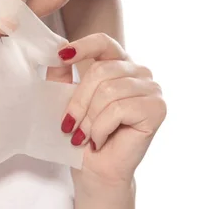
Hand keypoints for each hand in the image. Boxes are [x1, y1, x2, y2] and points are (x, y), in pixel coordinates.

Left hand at [56, 33, 166, 189]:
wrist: (95, 169)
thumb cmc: (82, 132)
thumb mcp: (66, 95)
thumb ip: (62, 71)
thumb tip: (54, 49)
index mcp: (118, 63)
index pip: (103, 42)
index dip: (83, 46)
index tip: (62, 56)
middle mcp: (138, 72)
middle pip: (101, 71)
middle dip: (79, 101)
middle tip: (69, 124)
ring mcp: (151, 89)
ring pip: (109, 91)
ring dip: (89, 119)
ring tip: (84, 135)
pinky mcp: (157, 108)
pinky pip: (119, 109)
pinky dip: (101, 127)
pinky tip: (99, 139)